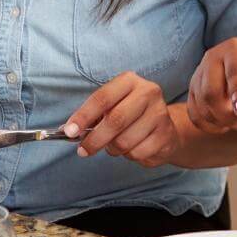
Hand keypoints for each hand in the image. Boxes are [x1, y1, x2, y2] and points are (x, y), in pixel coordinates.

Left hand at [64, 72, 179, 167]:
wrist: (165, 128)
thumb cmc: (131, 115)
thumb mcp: (113, 106)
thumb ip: (94, 116)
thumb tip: (70, 130)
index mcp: (130, 81)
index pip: (102, 98)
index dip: (83, 116)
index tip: (70, 131)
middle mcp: (148, 93)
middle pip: (115, 120)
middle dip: (95, 139)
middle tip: (83, 150)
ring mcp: (160, 114)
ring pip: (125, 141)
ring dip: (113, 149)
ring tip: (114, 145)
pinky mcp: (166, 135)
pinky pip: (138, 153)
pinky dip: (129, 155)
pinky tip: (133, 147)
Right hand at [187, 37, 236, 134]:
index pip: (235, 72)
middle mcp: (213, 58)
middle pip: (212, 92)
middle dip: (229, 115)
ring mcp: (200, 73)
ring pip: (202, 105)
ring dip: (222, 121)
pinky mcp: (194, 88)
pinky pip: (195, 113)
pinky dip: (210, 124)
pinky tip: (225, 122)